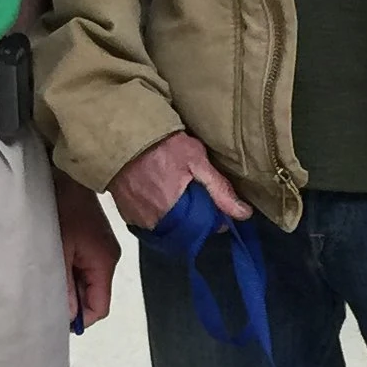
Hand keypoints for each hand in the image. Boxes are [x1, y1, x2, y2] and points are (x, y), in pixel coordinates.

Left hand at [54, 174, 121, 331]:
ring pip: (88, 282)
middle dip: (73, 302)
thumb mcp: (58, 250)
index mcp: (104, 263)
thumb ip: (64, 285)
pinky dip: (70, 272)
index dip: (81, 319)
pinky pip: (84, 268)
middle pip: (94, 296)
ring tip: (46, 280)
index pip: (100, 307)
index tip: (55, 317)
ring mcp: (102, 249)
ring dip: (69, 286)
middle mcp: (108, 259)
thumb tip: (69, 317)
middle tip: (44, 299)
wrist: (63, 174)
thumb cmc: (59, 209)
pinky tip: (52, 265)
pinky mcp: (93, 241)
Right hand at [108, 129, 249, 236]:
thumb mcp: (196, 160)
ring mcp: (137, 219)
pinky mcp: (126, 214)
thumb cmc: (160, 144)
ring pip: (166, 229)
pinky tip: (161, 195)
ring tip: (177, 193)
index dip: (212, 219)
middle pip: (183, 232)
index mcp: (173, 212)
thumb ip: (220, 190)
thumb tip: (243, 214)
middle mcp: (153, 221)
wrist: (123, 134)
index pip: (202, 231)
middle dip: (193, 218)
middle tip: (195, 195)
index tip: (216, 206)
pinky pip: (148, 223)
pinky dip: (158, 214)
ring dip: (175, 217)